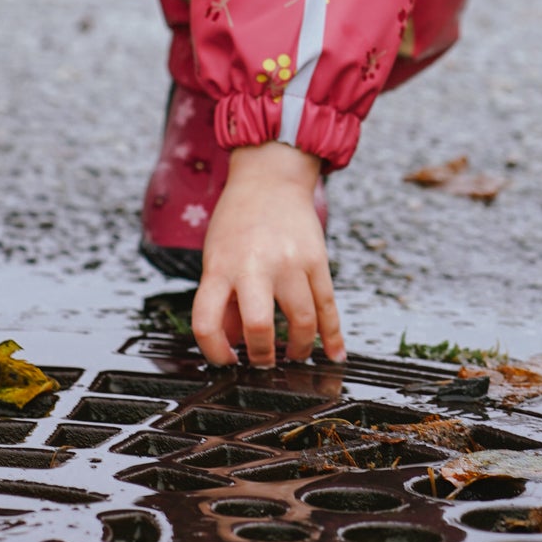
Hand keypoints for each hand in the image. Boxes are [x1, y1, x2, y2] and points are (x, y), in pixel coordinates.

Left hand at [192, 141, 344, 368]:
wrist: (270, 179)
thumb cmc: (237, 220)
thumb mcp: (215, 256)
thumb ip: (221, 300)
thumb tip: (231, 342)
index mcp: (220, 267)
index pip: (207, 322)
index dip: (214, 352)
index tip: (226, 360)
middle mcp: (254, 266)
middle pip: (259, 326)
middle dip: (262, 355)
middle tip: (263, 362)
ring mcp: (289, 263)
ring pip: (302, 321)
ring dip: (299, 349)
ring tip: (294, 355)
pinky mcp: (317, 260)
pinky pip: (329, 306)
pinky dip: (333, 335)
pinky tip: (334, 354)